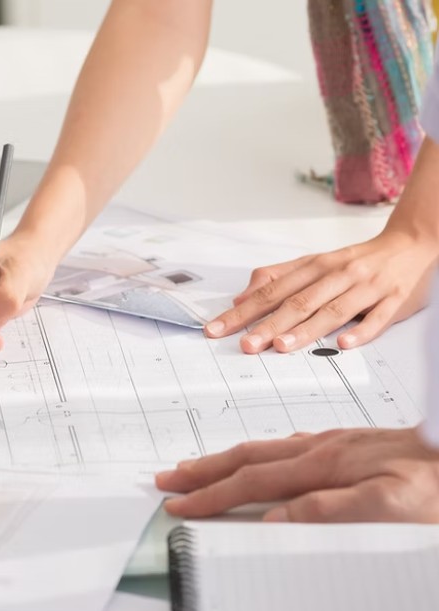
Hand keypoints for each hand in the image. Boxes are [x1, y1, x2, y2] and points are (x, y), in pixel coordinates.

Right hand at [156, 427, 438, 521]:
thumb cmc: (437, 486)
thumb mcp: (391, 506)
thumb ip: (331, 509)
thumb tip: (275, 516)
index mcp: (325, 465)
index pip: (253, 482)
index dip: (212, 495)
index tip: (180, 505)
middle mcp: (323, 449)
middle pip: (248, 457)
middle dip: (204, 471)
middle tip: (169, 479)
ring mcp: (334, 443)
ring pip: (265, 449)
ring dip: (226, 459)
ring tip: (198, 466)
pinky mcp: (348, 444)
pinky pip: (288, 446)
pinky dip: (260, 454)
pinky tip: (261, 458)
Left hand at [204, 229, 435, 352]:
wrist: (413, 243)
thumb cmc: (357, 260)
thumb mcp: (316, 262)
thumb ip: (279, 277)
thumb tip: (242, 297)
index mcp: (315, 266)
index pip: (272, 290)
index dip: (244, 311)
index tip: (217, 328)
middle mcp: (338, 274)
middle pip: (297, 302)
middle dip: (268, 324)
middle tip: (245, 345)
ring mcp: (366, 288)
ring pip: (333, 310)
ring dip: (306, 330)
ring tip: (282, 347)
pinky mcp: (393, 300)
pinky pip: (377, 318)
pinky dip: (361, 331)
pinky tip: (342, 345)